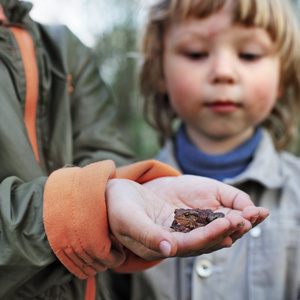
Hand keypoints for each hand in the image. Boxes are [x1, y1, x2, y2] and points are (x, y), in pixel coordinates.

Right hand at [106, 175, 268, 259]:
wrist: (111, 199)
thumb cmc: (116, 208)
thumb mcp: (128, 219)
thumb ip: (147, 234)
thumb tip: (168, 249)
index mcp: (156, 246)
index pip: (189, 245)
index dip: (209, 235)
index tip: (229, 223)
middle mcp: (168, 242)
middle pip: (203, 241)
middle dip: (225, 230)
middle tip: (248, 218)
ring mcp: (173, 231)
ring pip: (205, 232)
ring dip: (226, 224)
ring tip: (248, 214)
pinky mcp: (175, 220)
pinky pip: (200, 221)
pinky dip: (215, 217)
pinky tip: (230, 210)